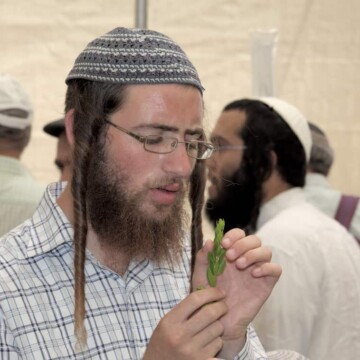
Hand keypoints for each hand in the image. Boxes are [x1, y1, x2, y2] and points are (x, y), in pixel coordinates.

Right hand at [143, 287, 227, 359]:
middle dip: (221, 307)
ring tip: (211, 328)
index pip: (195, 299)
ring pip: (217, 330)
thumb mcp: (166, 323)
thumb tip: (207, 295)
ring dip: (218, 326)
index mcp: (170, 322)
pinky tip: (210, 342)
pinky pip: (218, 345)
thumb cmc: (163, 342)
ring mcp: (191, 351)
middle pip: (210, 313)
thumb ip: (184, 310)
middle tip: (223, 306)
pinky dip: (217, 342)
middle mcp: (180, 336)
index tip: (220, 292)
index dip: (211, 293)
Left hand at [192, 228, 281, 357]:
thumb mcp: (201, 275)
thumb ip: (203, 258)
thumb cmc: (209, 295)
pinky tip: (254, 274)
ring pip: (266, 251)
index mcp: (231, 253)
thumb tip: (210, 241)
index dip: (233, 235)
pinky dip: (267, 267)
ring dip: (253, 254)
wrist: (217, 319)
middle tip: (230, 256)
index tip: (224, 244)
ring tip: (240, 265)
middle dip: (242, 244)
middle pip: (254, 239)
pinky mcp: (266, 284)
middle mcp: (246, 259)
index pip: (239, 234)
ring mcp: (257, 271)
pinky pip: (276, 269)